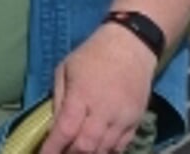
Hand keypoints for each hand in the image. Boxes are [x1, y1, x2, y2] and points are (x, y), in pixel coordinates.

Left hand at [39, 23, 156, 153]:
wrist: (131, 46)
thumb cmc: (92, 55)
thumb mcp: (65, 70)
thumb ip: (59, 99)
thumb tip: (54, 127)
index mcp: (82, 95)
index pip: (65, 130)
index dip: (53, 148)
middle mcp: (104, 111)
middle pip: (86, 146)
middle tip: (60, 153)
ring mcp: (122, 118)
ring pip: (104, 150)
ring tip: (76, 152)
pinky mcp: (136, 121)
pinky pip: (121, 146)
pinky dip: (107, 151)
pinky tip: (97, 149)